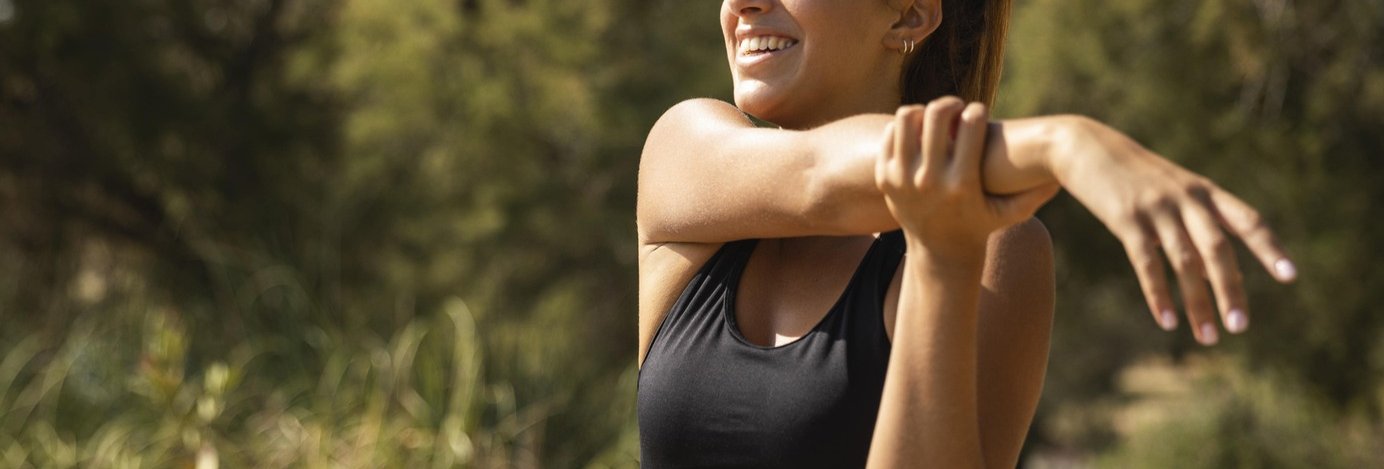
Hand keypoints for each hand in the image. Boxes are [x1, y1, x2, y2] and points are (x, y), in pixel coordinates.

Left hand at [875, 97, 1060, 265]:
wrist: (938, 252)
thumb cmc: (980, 224)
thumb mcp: (1010, 213)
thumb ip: (1035, 193)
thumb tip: (1061, 174)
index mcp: (962, 183)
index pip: (969, 124)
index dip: (977, 111)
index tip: (979, 113)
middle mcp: (929, 180)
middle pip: (934, 114)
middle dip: (949, 103)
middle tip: (956, 108)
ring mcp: (902, 179)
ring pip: (907, 117)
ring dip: (922, 112)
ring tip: (935, 119)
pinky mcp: (885, 178)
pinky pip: (890, 135)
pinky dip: (905, 128)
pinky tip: (919, 134)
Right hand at [1049, 116, 1295, 344]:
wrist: (1086, 146)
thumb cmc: (1134, 175)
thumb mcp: (1173, 191)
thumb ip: (1196, 223)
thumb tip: (1213, 271)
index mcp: (1205, 192)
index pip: (1248, 221)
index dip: (1269, 248)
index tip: (1290, 276)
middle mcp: (1186, 199)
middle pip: (1218, 249)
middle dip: (1231, 289)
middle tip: (1240, 326)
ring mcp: (1156, 209)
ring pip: (1185, 262)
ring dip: (1198, 302)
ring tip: (1208, 336)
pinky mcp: (1125, 219)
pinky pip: (1146, 263)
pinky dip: (1158, 295)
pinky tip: (1167, 321)